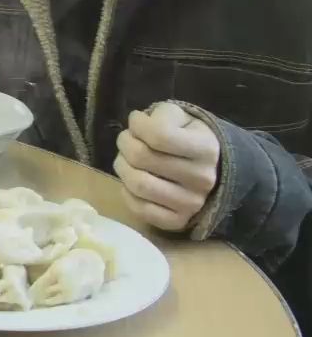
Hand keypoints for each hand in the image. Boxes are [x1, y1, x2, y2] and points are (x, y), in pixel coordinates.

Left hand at [114, 102, 218, 231]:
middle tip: (126, 141)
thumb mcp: (181, 118)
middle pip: (141, 158)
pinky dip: (127, 193)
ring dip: (122, 167)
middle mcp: (202, 178)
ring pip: (137, 184)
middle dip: (124, 144)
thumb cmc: (189, 139)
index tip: (136, 121)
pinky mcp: (178, 221)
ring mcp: (192, 203)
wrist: (214, 171)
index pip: (159, 135)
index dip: (137, 125)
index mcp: (205, 148)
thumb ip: (160, 116)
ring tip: (127, 160)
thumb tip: (137, 124)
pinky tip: (132, 181)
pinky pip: (139, 208)